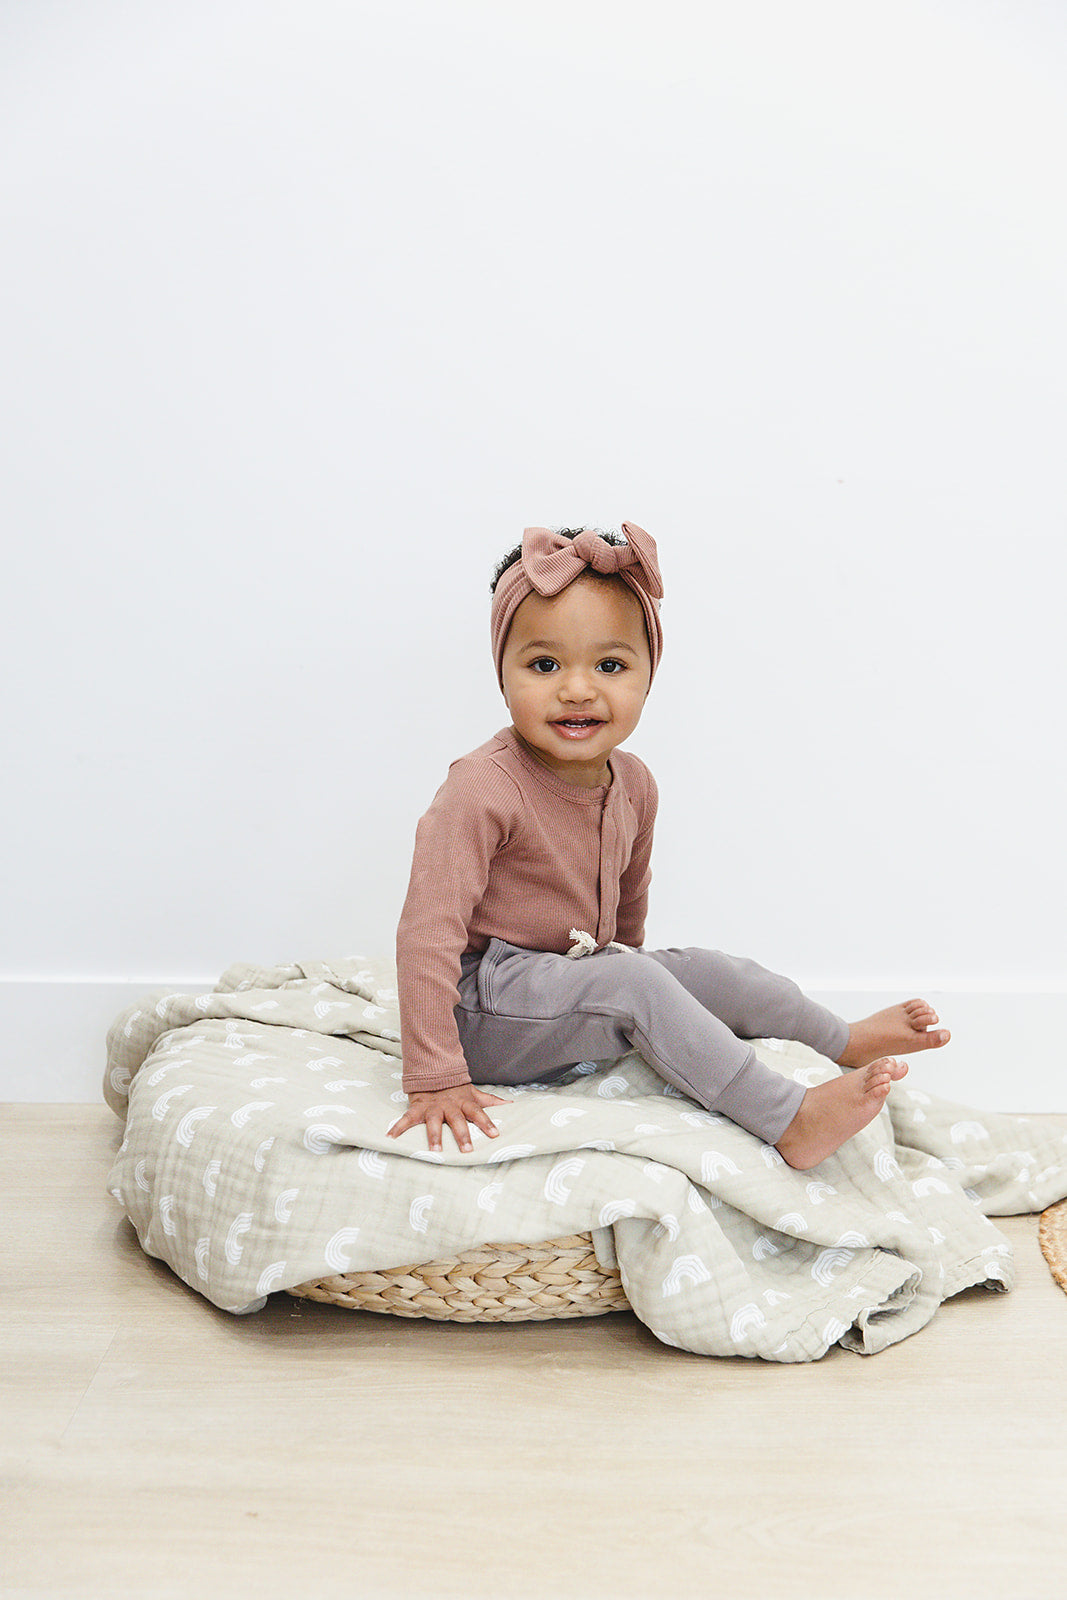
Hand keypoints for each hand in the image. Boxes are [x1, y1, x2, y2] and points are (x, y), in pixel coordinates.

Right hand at [387, 1084, 510, 1153]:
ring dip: (434, 1136)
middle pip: (457, 1120)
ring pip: (434, 1122)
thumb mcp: (473, 1093)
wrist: (432, 1072)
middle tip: (467, 1149)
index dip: (486, 1123)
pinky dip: (397, 1127)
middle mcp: (449, 1106)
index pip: (478, 1113)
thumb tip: (511, 1104)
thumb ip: (490, 1100)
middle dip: (462, 1134)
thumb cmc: (455, 1089)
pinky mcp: (417, 1108)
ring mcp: (432, 1108)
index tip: (494, 1134)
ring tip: (435, 1150)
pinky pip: (406, 1119)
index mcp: (464, 1103)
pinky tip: (390, 1137)